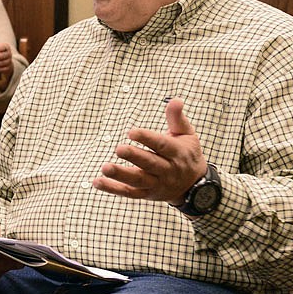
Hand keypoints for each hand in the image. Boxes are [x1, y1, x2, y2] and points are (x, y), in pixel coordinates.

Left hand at [92, 98, 206, 204]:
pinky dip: (113, 189)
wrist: (195, 186)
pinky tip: (98, 182)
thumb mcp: (187, 134)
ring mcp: (157, 184)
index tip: (131, 131)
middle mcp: (167, 170)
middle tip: (118, 149)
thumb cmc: (186, 153)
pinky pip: (129, 193)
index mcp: (177, 153)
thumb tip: (175, 99)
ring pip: (138, 181)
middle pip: (150, 164)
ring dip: (121, 175)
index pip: (162, 145)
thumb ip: (177, 118)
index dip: (147, 138)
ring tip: (105, 167)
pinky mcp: (147, 194)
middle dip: (134, 157)